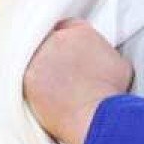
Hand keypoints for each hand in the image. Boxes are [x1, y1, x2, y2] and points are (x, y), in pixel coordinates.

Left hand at [22, 20, 134, 143]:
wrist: (95, 117)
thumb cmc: (111, 95)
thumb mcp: (118, 64)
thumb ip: (102, 52)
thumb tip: (97, 58)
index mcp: (81, 32)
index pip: (68, 27)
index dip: (68, 42)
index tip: (67, 54)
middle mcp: (57, 38)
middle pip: (48, 40)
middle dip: (52, 53)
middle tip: (58, 71)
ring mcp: (39, 56)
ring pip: (33, 57)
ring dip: (40, 68)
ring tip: (51, 87)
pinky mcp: (27, 76)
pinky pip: (24, 76)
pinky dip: (33, 85)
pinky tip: (43, 96)